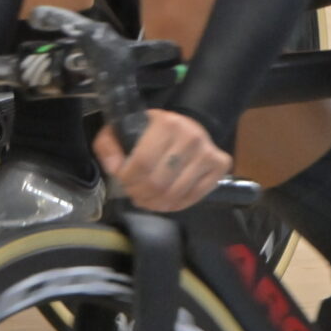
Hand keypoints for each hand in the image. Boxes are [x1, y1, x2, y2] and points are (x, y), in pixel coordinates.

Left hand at [96, 109, 231, 211]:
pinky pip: (194, 197)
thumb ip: (109, 147)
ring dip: (156, 203)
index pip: (142, 163)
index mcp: (167, 124)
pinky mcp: (220, 165)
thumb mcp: (123, 130)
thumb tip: (116, 168)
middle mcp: (192, 137)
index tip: (123, 180)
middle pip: (158, 182)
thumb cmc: (153, 131)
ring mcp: (208, 152)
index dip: (127, 180)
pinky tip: (165, 201)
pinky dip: (176, 205)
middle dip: (140, 194)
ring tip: (148, 199)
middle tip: (134, 193)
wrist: (187, 126)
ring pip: (175, 194)